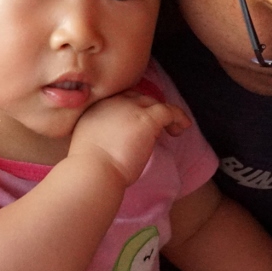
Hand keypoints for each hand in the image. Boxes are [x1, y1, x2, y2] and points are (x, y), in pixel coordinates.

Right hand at [69, 91, 190, 186]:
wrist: (92, 172)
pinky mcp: (146, 119)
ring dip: (164, 115)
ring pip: (153, 103)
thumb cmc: (88, 167)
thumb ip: (101, 134)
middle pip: (137, 98)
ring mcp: (130, 108)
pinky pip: (169, 111)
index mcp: (96, 107)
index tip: (138, 122)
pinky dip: (178, 117)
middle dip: (148, 110)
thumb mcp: (89, 142)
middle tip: (157, 127)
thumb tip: (115, 140)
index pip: (119, 99)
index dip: (132, 108)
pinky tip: (182, 128)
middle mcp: (113, 102)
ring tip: (174, 129)